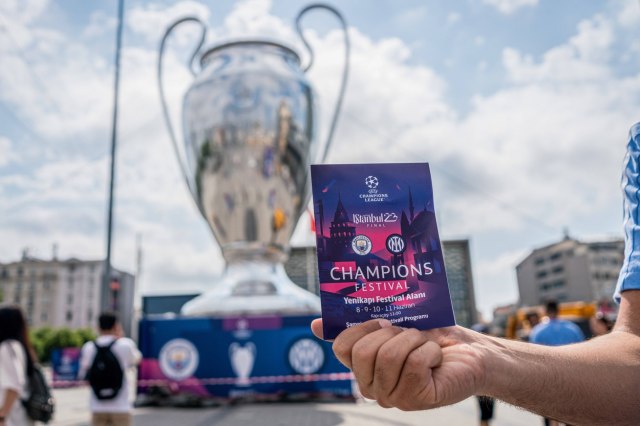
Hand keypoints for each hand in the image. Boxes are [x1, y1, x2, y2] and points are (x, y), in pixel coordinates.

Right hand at [311, 319, 487, 409]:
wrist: (471, 351)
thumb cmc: (433, 337)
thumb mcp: (394, 324)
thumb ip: (357, 324)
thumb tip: (315, 324)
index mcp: (363, 367)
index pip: (343, 347)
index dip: (363, 327)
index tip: (384, 320)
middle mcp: (373, 387)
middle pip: (363, 352)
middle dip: (391, 333)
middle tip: (409, 333)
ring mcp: (393, 397)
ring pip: (389, 356)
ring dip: (413, 340)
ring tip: (424, 345)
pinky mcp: (416, 399)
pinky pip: (413, 363)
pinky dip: (429, 351)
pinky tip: (436, 358)